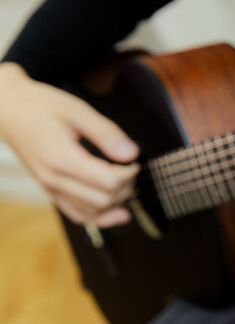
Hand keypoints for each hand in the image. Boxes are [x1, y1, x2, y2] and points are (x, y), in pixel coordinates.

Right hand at [0, 63, 139, 226]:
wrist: (9, 110)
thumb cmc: (41, 107)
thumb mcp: (79, 111)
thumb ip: (107, 133)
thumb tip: (131, 154)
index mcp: (61, 158)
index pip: (108, 182)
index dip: (129, 173)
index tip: (133, 160)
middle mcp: (53, 179)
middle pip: (103, 200)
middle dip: (125, 187)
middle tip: (130, 168)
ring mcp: (49, 188)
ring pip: (91, 213)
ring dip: (115, 202)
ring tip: (124, 183)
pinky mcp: (49, 191)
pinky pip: (77, 214)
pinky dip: (99, 216)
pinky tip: (117, 212)